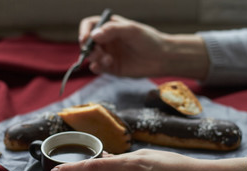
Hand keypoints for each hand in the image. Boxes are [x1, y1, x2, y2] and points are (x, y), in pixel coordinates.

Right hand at [79, 15, 208, 79]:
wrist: (161, 58)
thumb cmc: (149, 40)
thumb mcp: (131, 30)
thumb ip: (112, 30)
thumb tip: (94, 35)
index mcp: (109, 27)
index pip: (89, 25)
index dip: (84, 31)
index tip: (85, 39)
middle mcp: (106, 40)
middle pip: (87, 42)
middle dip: (89, 48)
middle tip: (98, 52)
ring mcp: (108, 54)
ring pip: (91, 56)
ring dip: (94, 58)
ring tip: (108, 60)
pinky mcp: (111, 68)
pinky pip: (98, 68)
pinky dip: (96, 68)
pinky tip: (100, 67)